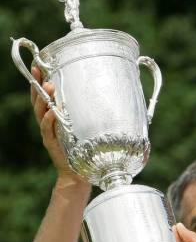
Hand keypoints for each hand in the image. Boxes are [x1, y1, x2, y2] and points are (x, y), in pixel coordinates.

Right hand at [31, 66, 83, 185]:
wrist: (79, 175)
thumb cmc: (86, 152)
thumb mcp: (88, 129)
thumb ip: (92, 116)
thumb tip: (113, 97)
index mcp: (55, 118)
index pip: (44, 96)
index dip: (40, 81)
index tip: (39, 65)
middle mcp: (49, 124)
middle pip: (38, 101)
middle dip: (37, 85)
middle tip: (39, 71)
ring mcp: (49, 133)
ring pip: (40, 113)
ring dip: (44, 99)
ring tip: (49, 86)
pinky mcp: (52, 144)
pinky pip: (47, 129)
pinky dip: (49, 119)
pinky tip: (52, 111)